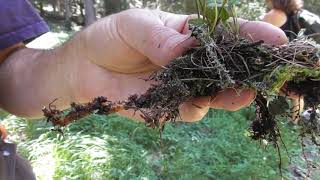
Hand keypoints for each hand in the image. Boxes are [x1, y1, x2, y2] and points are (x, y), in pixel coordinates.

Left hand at [69, 9, 287, 121]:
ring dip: (229, 93)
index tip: (275, 39)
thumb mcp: (134, 26)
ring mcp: (183, 85)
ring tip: (240, 91)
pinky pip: (190, 110)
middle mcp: (192, 62)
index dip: (251, 35)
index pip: (225, 34)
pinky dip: (196, 107)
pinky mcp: (170, 105)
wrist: (85, 67)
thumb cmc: (111, 37)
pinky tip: (197, 101)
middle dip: (248, 70)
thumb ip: (161, 39)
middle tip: (264, 72)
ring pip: (215, 93)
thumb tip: (185, 51)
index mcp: (189, 34)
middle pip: (227, 68)